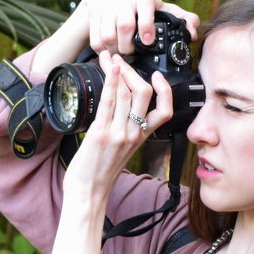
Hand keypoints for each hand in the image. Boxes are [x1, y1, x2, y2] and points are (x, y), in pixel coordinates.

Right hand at [32, 0, 199, 76]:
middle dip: (129, 44)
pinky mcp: (93, 13)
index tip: (148, 41)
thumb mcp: (160, 9)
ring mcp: (107, 6)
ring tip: (121, 53)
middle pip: (124, 25)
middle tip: (132, 52)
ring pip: (108, 34)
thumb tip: (193, 33)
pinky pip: (95, 39)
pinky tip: (109, 51)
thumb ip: (180, 19)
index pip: (145, 8)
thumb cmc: (139, 7)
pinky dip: (102, 50)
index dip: (146, 24)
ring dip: (115, 48)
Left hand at [61, 52, 174, 201]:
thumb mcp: (120, 152)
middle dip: (132, 71)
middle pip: (144, 94)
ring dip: (117, 70)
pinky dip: (109, 80)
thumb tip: (115, 111)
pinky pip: (108, 101)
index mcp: (141, 138)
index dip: (165, 90)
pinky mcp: (101, 133)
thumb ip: (124, 131)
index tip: (156, 75)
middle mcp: (133, 134)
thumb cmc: (99, 175)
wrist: (88, 194)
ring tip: (108, 58)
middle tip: (120, 59)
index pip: (165, 111)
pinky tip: (107, 69)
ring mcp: (119, 133)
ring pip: (125, 92)